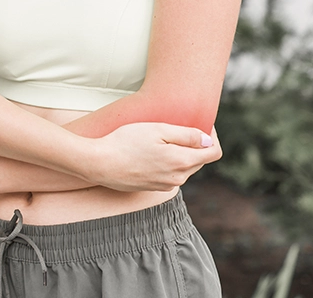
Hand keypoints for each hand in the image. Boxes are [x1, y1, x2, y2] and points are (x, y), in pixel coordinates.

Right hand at [86, 123, 220, 191]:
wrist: (99, 163)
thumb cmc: (125, 142)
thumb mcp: (157, 130)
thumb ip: (187, 135)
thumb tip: (207, 140)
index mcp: (182, 162)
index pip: (213, 153)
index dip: (212, 136)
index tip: (202, 124)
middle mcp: (178, 178)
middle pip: (200, 160)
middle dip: (196, 144)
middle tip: (177, 127)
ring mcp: (165, 185)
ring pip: (184, 167)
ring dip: (180, 153)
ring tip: (161, 139)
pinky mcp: (153, 187)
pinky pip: (170, 173)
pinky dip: (167, 162)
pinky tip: (150, 152)